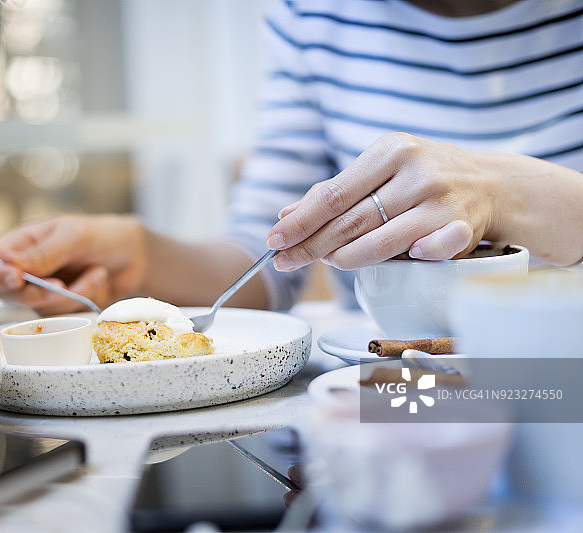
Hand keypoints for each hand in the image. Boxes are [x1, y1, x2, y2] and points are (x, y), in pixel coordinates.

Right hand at [0, 214, 146, 314]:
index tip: (18, 279)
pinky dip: (83, 300)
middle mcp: (26, 269)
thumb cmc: (101, 235)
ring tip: (95, 271)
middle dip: (38, 294)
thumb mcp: (73, 236)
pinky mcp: (60, 307)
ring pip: (38, 309)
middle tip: (63, 284)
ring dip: (71, 295)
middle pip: (8, 294)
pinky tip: (97, 280)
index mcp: (21, 244)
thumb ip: (43, 253)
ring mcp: (42, 291)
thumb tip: (9, 266)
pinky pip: (62, 316)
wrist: (134, 255)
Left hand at [266, 133, 500, 270]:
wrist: (491, 182)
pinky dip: (415, 255)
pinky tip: (404, 257)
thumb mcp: (379, 171)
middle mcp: (416, 172)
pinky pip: (431, 248)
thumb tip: (285, 217)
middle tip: (284, 261)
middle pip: (351, 220)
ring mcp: (442, 199)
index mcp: (390, 151)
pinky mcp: (463, 226)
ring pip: (380, 240)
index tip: (274, 240)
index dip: (301, 221)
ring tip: (327, 262)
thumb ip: (334, 193)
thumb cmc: (421, 177)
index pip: (333, 194)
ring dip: (346, 258)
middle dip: (312, 245)